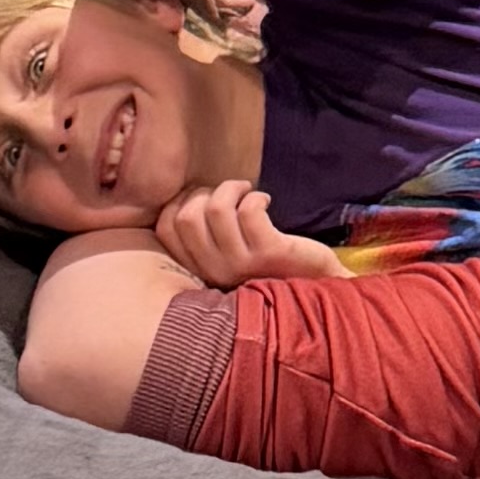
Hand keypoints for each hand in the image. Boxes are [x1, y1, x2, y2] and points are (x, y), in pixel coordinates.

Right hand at [152, 181, 342, 288]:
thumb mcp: (228, 254)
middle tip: (230, 194)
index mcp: (198, 269)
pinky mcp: (269, 253)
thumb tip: (186, 193)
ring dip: (232, 189)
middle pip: (186, 216)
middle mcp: (214, 270)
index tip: (203, 196)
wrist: (314, 290)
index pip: (165, 229)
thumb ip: (204, 235)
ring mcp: (241, 263)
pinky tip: (266, 202)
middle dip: (206, 192)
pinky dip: (256, 197)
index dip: (179, 201)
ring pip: (216, 209)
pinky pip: (248, 210)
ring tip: (247, 193)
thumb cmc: (267, 264)